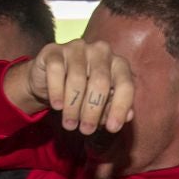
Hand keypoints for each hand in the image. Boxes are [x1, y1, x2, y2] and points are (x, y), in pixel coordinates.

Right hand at [15, 41, 134, 134]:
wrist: (49, 81)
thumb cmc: (83, 94)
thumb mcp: (101, 104)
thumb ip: (114, 108)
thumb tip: (128, 116)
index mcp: (118, 64)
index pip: (125, 85)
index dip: (120, 108)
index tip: (112, 129)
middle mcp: (101, 51)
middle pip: (100, 83)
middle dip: (93, 111)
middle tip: (86, 130)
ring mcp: (77, 48)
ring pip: (77, 79)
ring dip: (73, 107)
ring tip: (70, 124)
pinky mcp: (54, 50)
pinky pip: (56, 71)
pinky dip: (56, 92)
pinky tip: (57, 106)